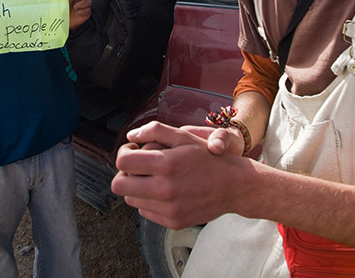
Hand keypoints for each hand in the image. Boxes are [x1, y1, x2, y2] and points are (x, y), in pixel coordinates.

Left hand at [65, 0, 91, 29]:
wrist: (65, 19)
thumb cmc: (64, 8)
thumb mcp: (63, 1)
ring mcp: (86, 5)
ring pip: (89, 1)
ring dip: (81, 4)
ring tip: (75, 7)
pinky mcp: (87, 12)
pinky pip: (88, 10)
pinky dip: (82, 11)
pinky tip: (77, 13)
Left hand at [111, 121, 251, 229]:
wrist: (234, 186)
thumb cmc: (209, 158)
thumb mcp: (185, 136)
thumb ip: (155, 131)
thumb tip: (131, 136)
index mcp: (166, 164)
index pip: (123, 162)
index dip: (123, 153)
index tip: (132, 151)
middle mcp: (166, 189)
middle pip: (119, 186)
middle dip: (124, 174)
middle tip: (136, 167)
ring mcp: (169, 209)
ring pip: (130, 200)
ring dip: (136, 187)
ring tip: (153, 178)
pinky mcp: (172, 222)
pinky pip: (145, 212)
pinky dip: (149, 201)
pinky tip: (164, 191)